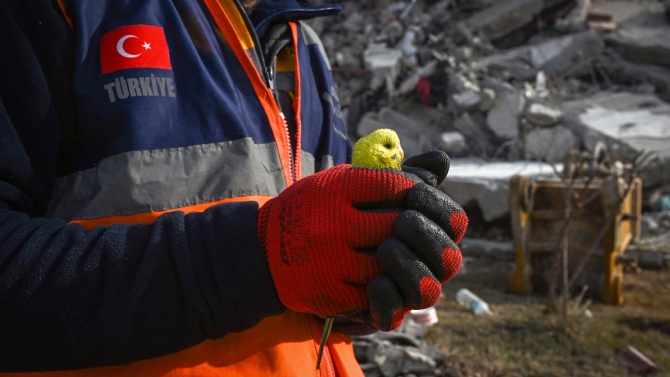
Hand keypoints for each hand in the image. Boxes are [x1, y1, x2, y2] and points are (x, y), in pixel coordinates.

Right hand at [258, 151, 466, 330]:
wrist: (263, 252)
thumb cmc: (312, 211)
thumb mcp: (340, 182)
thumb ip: (388, 175)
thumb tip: (441, 163)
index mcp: (335, 190)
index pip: (397, 187)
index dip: (415, 194)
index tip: (415, 200)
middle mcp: (332, 224)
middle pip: (400, 226)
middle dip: (414, 229)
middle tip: (414, 232)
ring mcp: (330, 261)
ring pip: (392, 264)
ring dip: (402, 260)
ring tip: (400, 254)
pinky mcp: (329, 292)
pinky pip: (374, 292)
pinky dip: (385, 285)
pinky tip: (383, 276)